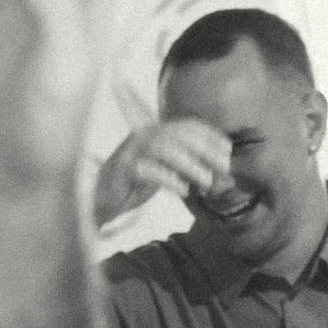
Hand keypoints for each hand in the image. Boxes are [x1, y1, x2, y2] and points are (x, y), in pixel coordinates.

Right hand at [92, 118, 231, 225]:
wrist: (98, 201)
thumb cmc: (133, 186)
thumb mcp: (164, 173)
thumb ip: (187, 169)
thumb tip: (219, 174)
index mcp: (154, 132)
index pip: (187, 126)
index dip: (210, 135)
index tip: (228, 151)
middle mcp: (142, 136)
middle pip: (179, 135)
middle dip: (205, 150)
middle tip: (224, 168)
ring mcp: (130, 151)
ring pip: (164, 149)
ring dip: (190, 165)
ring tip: (206, 182)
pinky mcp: (121, 170)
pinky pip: (147, 170)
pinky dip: (168, 179)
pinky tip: (182, 192)